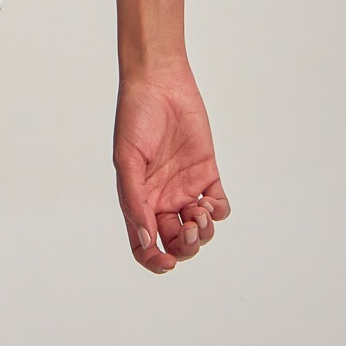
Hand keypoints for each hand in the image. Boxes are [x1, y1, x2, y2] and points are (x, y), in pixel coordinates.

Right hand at [113, 58, 231, 274]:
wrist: (160, 84)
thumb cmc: (135, 116)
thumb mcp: (127, 159)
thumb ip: (135, 201)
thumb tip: (147, 240)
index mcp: (139, 199)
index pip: (144, 245)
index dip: (154, 261)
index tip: (166, 262)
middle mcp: (162, 198)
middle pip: (176, 243)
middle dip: (185, 247)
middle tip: (187, 228)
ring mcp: (185, 187)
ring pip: (199, 230)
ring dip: (202, 232)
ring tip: (199, 213)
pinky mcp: (207, 174)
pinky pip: (219, 206)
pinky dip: (218, 213)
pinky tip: (210, 201)